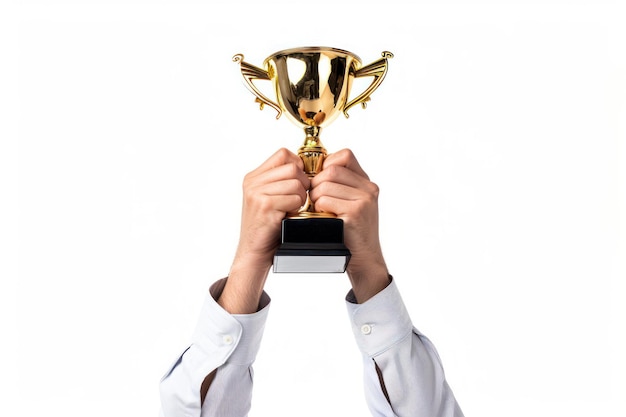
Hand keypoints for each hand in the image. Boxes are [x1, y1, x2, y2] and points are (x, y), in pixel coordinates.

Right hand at [219, 148, 309, 313]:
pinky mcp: (265, 205)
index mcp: (254, 177)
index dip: (298, 165)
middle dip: (304, 182)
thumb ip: (280, 182)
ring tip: (295, 208)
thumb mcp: (269, 199)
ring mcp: (257, 193)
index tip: (301, 181)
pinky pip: (294, 197)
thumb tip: (305, 167)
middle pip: (292, 167)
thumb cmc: (267, 227)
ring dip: (302, 196)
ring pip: (296, 182)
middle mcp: (252, 182)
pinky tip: (291, 215)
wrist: (254, 252)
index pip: (283, 154)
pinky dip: (298, 207)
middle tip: (301, 198)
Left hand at [310, 149, 389, 302]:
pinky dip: (318, 207)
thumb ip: (341, 185)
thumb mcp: (351, 203)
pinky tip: (323, 217)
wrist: (364, 258)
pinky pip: (325, 200)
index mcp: (366, 182)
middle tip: (315, 198)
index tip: (321, 179)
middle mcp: (368, 188)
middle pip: (331, 170)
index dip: (327, 164)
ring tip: (319, 209)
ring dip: (315, 197)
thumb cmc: (351, 232)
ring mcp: (363, 200)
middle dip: (316, 183)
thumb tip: (313, 169)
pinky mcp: (355, 213)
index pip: (344, 156)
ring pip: (325, 184)